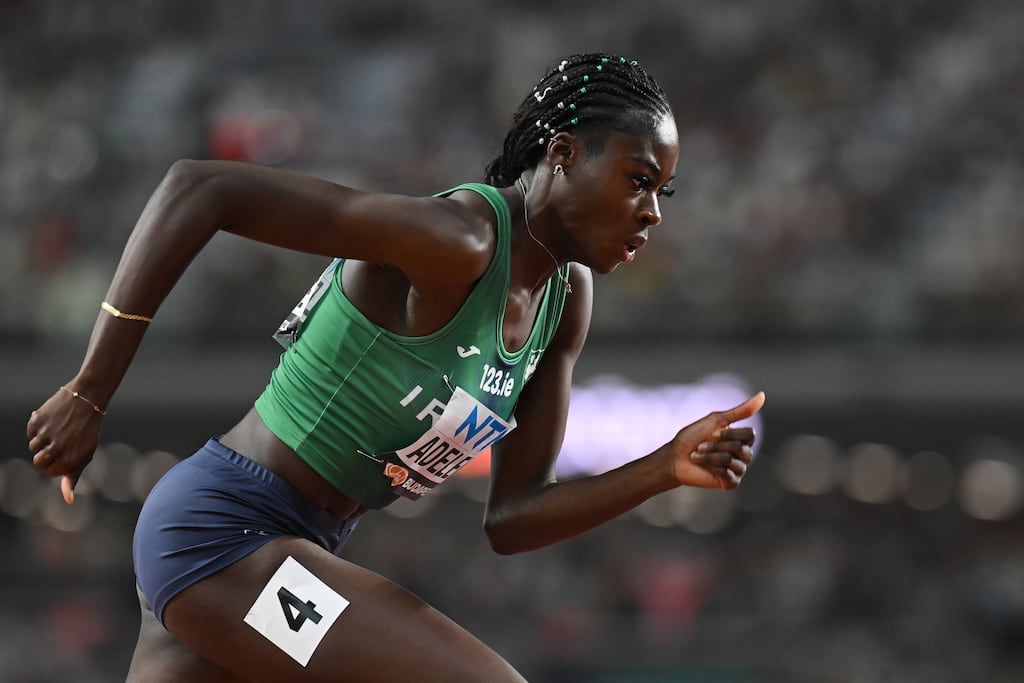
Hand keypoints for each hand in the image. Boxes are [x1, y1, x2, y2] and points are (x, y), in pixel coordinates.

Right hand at [26, 387, 103, 503]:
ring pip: (32, 447)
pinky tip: (53, 420)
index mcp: (70, 460)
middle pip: (38, 462)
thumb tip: (68, 500)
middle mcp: (56, 449)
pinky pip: (30, 432)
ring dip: (42, 440)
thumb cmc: (88, 430)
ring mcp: (45, 434)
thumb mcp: (85, 453)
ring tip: (59, 429)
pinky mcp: (37, 421)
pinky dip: (38, 427)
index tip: (68, 452)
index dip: (57, 463)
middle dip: (47, 454)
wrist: (88, 398)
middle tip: (61, 441)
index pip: (50, 472)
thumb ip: (73, 476)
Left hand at [669, 391, 764, 489]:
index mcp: (741, 439)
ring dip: (711, 456)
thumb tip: (763, 394)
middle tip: (701, 445)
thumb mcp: (716, 420)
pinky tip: (704, 468)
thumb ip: (741, 411)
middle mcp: (743, 455)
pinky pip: (729, 473)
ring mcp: (738, 469)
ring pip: (733, 460)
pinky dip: (712, 467)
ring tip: (697, 455)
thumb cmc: (692, 437)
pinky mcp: (731, 483)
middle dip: (717, 445)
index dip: (729, 433)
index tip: (711, 433)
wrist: (674, 457)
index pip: (750, 434)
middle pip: (742, 447)